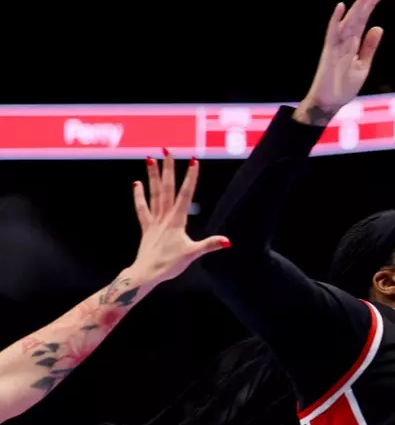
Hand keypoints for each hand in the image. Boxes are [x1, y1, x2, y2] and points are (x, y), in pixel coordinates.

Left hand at [130, 151, 228, 283]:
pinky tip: (137, 183)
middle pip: (167, 188)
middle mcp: (165, 217)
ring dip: (152, 176)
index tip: (193, 161)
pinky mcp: (147, 227)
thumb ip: (209, 245)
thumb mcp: (192, 254)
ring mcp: (154, 221)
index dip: (190, 177)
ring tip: (150, 159)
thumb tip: (228, 241)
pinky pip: (142, 208)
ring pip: (154, 194)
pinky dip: (139, 196)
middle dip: (168, 169)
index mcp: (177, 221)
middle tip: (167, 151)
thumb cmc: (170, 264)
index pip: (185, 194)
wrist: (146, 273)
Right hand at [296, 0, 385, 124]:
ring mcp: (336, 45)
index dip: (371, 7)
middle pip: (358, 18)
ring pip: (348, 22)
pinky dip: (336, 20)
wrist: (330, 102)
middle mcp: (344, 40)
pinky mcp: (329, 52)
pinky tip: (341, 7)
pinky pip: (332, 33)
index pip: (364, 20)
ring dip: (357, 9)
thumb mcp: (363, 64)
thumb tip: (379, 28)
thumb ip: (369, 46)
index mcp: (353, 43)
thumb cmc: (345, 85)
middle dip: (368, 4)